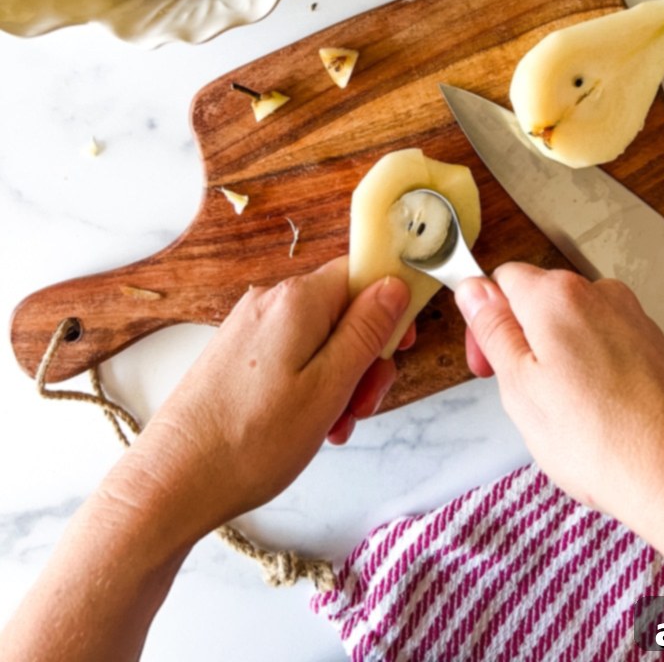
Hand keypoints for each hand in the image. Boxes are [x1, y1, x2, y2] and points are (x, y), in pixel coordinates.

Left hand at [103, 256, 410, 544]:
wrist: (172, 483)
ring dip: (339, 379)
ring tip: (331, 427)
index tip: (400, 348)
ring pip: (319, 338)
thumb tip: (394, 284)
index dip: (390, 308)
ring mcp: (249, 328)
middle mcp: (269, 302)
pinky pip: (292, 356)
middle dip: (365, 356)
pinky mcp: (236, 355)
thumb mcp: (329, 387)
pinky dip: (310, 386)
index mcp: (297, 301)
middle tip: (362, 405)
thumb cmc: (250, 442)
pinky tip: (306, 426)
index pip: (361, 272)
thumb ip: (366, 330)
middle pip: (342, 309)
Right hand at [455, 264, 663, 550]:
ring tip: (567, 418)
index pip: (501, 280)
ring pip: (573, 328)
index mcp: (557, 296)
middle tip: (525, 401)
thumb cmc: (604, 442)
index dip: (485, 322)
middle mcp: (599, 294)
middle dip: (523, 344)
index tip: (487, 364)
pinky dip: (595, 374)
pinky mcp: (655, 347)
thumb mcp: (520, 389)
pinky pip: (607, 347)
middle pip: (539, 303)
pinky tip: (599, 418)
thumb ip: (493, 331)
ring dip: (559, 362)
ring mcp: (633, 319)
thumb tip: (473, 291)